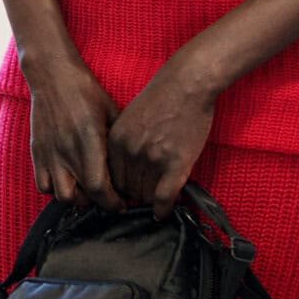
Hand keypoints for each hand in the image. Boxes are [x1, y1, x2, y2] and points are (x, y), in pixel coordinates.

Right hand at [25, 56, 123, 210]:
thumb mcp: (112, 113)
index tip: (121, 203)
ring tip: (84, 189)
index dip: (112, 202)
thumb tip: (133, 167)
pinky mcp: (37, 151)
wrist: (53, 74)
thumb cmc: (86, 92)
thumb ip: (118, 143)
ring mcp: (50, 152)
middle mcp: (67, 151)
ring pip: (61, 195)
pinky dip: (54, 188)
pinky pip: (42, 184)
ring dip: (75, 197)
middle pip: (81, 197)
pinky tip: (66, 178)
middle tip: (105, 196)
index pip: (99, 187)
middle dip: (96, 202)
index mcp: (89, 141)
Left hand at [107, 62, 216, 217]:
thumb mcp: (129, 118)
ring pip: (145, 195)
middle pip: (128, 189)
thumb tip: (124, 168)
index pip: (112, 178)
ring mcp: (152, 159)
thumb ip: (123, 143)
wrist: (186, 84)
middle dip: (136, 194)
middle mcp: (130, 152)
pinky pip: (165, 197)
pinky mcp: (176, 164)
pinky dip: (163, 209)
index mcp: (116, 141)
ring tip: (157, 200)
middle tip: (145, 196)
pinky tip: (163, 214)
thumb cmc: (161, 97)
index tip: (128, 192)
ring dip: (151, 199)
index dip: (121, 187)